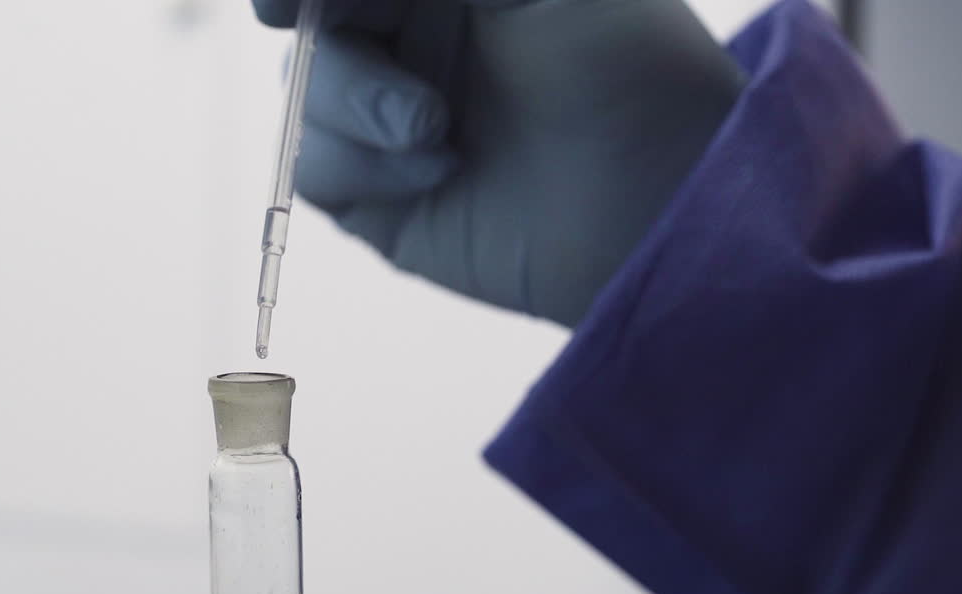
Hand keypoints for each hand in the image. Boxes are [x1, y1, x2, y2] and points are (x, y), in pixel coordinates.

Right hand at [255, 0, 744, 326]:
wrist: (660, 201)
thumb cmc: (626, 68)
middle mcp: (415, 45)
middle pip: (311, 23)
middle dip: (324, 33)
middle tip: (331, 40)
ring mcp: (395, 122)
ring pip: (301, 93)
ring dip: (354, 104)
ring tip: (437, 128)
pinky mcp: (385, 200)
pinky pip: (315, 167)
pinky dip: (360, 164)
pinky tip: (440, 170)